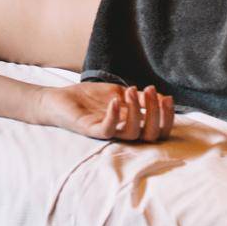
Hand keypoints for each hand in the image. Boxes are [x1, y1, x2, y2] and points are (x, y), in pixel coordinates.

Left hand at [40, 81, 173, 141]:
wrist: (59, 99)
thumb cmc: (89, 98)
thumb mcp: (118, 93)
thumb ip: (138, 98)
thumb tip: (163, 97)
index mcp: (132, 124)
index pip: (158, 129)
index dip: (167, 117)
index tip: (167, 98)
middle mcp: (123, 132)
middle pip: (150, 135)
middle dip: (155, 113)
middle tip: (149, 91)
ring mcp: (108, 132)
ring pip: (132, 134)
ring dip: (136, 111)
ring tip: (130, 90)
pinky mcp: (92, 130)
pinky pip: (107, 130)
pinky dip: (114, 116)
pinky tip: (115, 100)